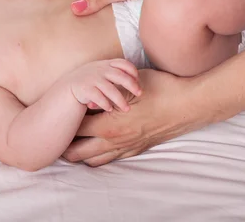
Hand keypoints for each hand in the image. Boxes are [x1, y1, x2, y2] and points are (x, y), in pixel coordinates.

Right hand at [61, 59, 141, 111]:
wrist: (67, 88)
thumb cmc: (89, 82)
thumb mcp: (101, 72)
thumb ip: (115, 72)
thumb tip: (136, 79)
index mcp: (105, 64)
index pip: (123, 63)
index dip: (132, 71)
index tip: (138, 80)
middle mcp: (99, 70)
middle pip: (120, 76)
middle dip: (132, 85)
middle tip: (139, 94)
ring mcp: (92, 79)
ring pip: (110, 89)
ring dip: (120, 100)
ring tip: (126, 108)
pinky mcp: (85, 89)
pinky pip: (98, 97)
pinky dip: (105, 103)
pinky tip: (110, 109)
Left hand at [62, 69, 209, 166]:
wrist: (190, 104)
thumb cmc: (161, 89)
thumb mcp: (130, 83)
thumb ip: (107, 89)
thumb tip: (89, 93)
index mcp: (110, 125)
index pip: (76, 130)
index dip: (63, 125)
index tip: (55, 119)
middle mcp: (116, 141)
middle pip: (79, 152)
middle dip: (67, 146)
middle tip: (58, 137)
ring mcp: (127, 148)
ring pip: (95, 160)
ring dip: (82, 154)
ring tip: (73, 145)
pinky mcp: (138, 149)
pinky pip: (113, 159)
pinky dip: (100, 155)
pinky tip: (98, 146)